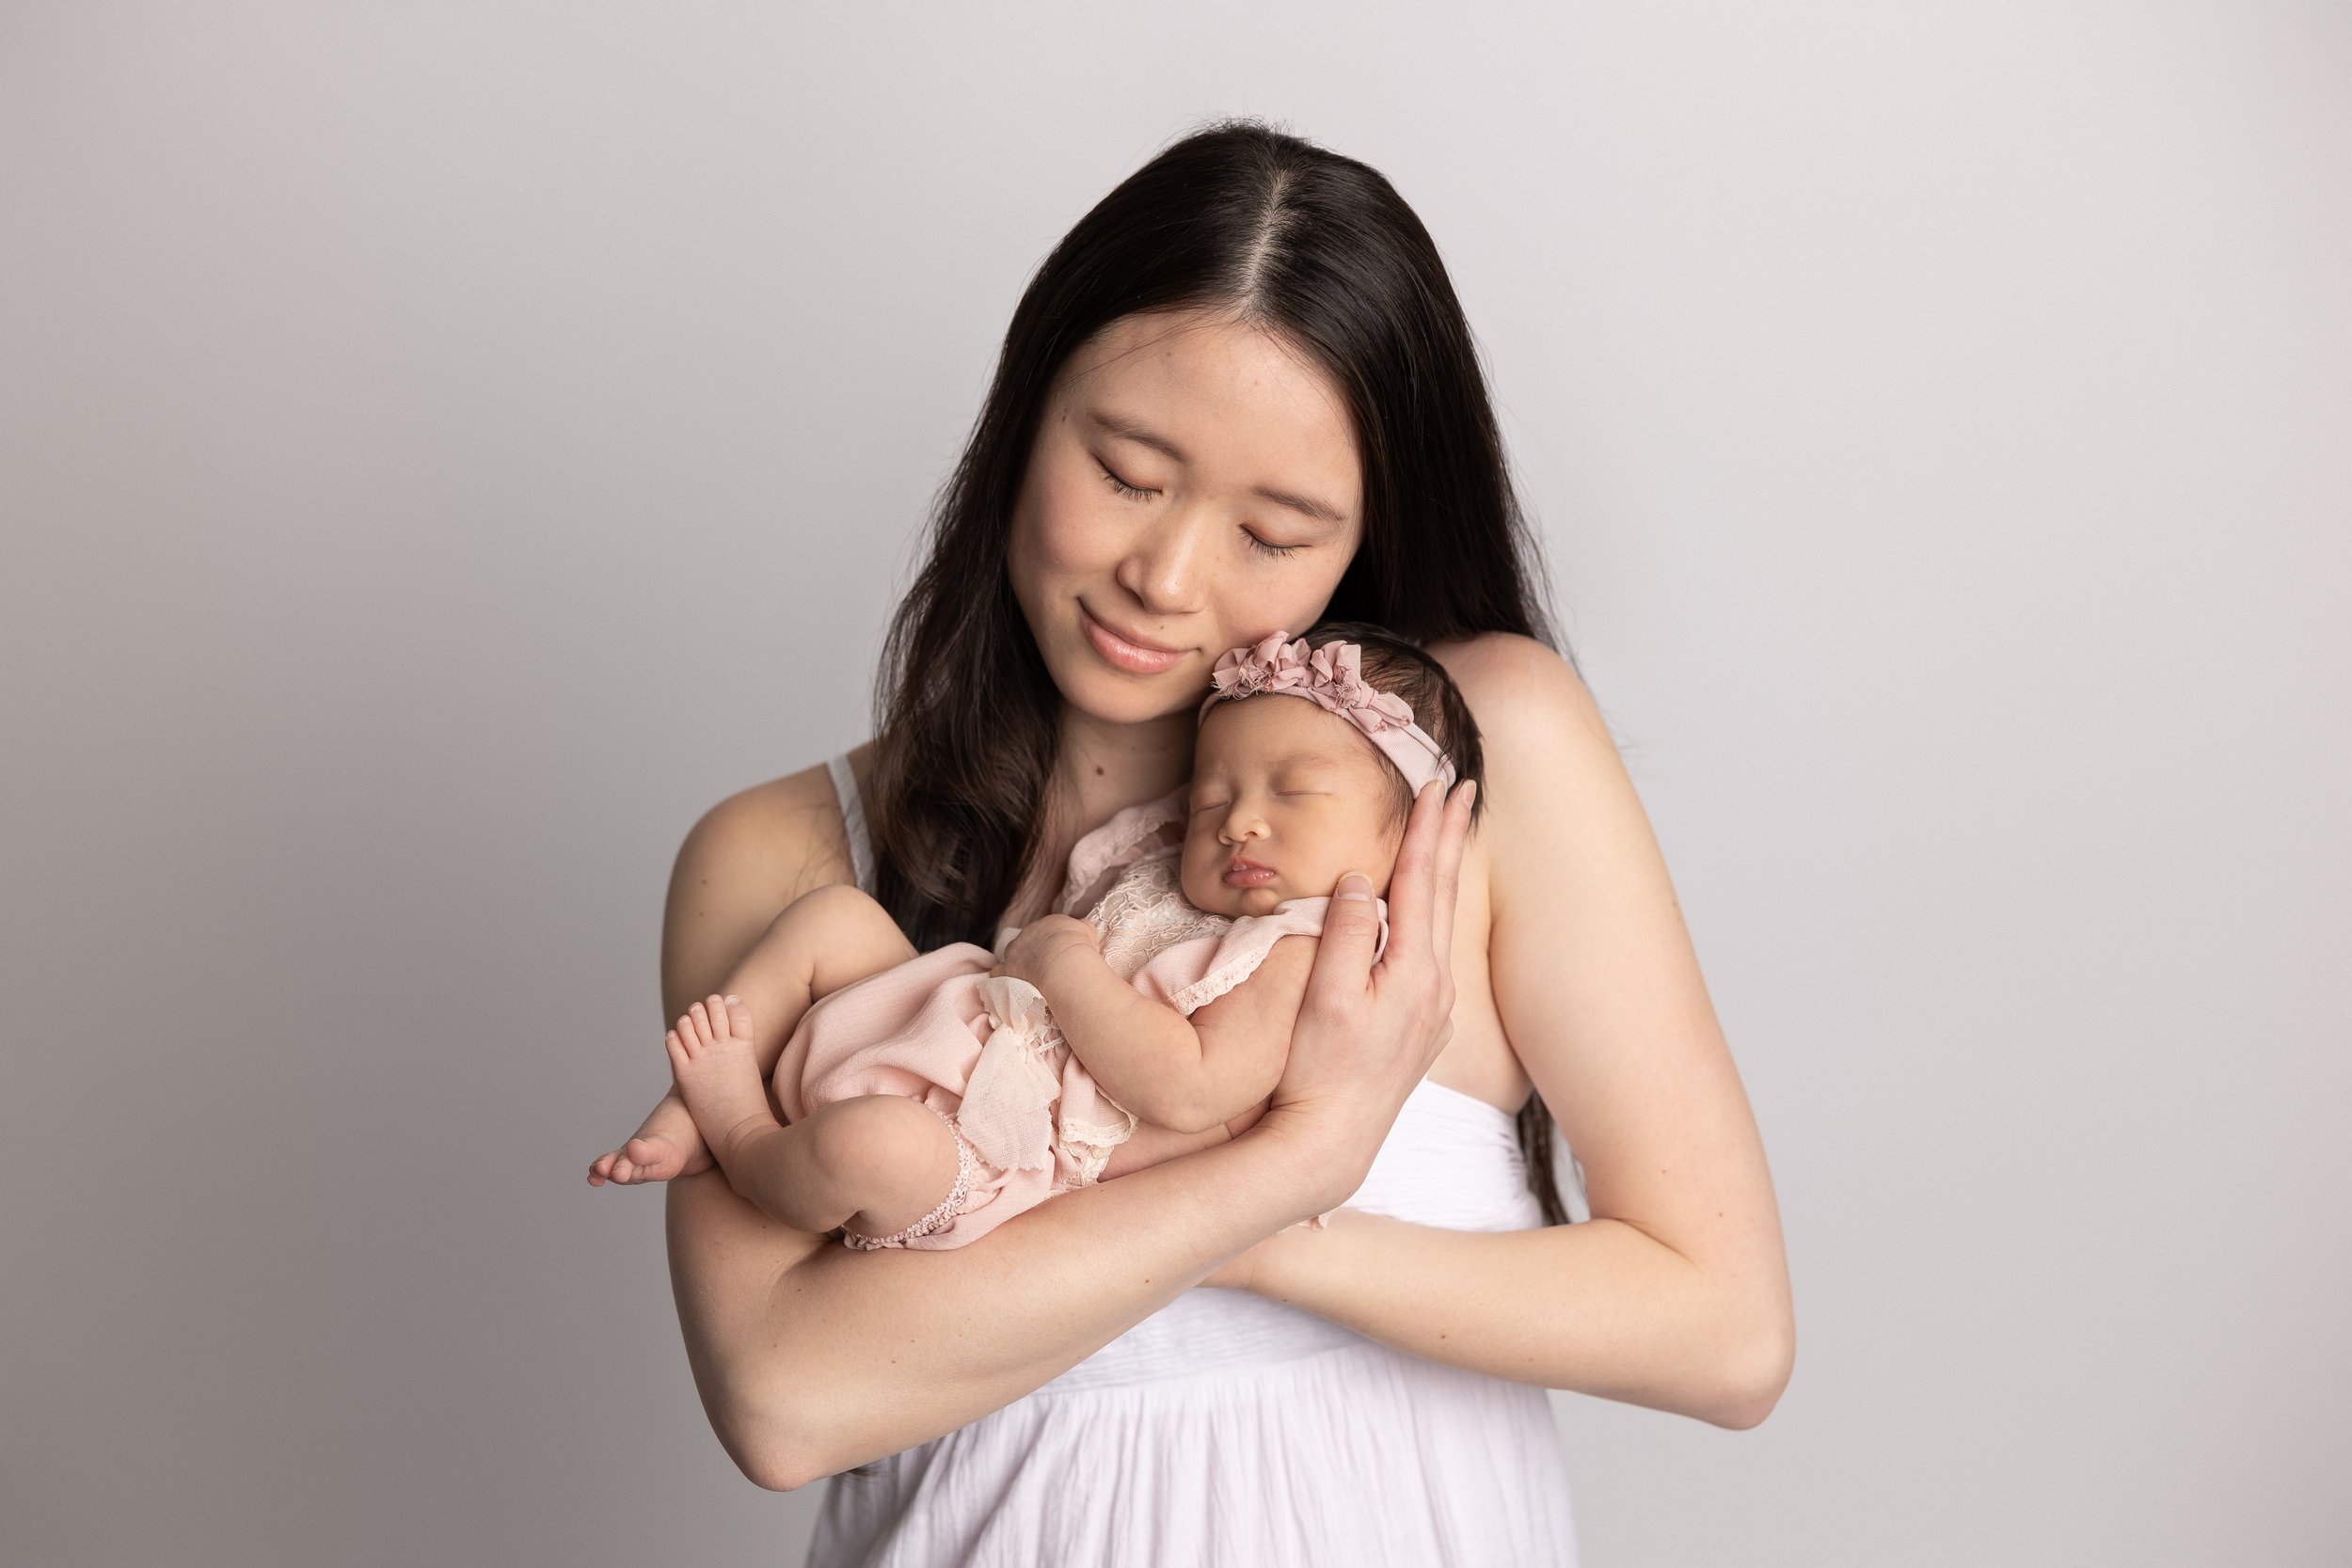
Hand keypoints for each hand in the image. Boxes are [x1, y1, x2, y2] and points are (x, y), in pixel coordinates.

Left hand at [999, 913, 1099, 987]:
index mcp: (1047, 924)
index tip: (1057, 957)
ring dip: (1019, 966)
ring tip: (1030, 981)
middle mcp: (1027, 934)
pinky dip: (1004, 979)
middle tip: (1045, 970)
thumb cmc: (1078, 948)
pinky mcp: (1005, 969)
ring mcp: (1014, 951)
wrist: (1065, 963)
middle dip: (1033, 954)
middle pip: (1027, 943)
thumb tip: (1082, 927)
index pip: (1046, 932)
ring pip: (1012, 956)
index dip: (1050, 945)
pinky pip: (999, 973)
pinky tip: (1013, 987)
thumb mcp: (1086, 930)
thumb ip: (1081, 927)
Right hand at [1249, 778, 1475, 1213]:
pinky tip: (1429, 908)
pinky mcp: (1423, 1026)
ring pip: (1442, 921)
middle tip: (1464, 788)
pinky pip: (1433, 950)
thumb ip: (1343, 931)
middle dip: (1450, 837)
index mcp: (1411, 969)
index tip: (1437, 784)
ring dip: (1445, 871)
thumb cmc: (1317, 1070)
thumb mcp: (1323, 996)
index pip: (1420, 881)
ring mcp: (1433, 1008)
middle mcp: (1434, 985)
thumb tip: (1356, 878)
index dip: (1426, 830)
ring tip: (1451, 833)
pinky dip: (1433, 912)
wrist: (1332, 1141)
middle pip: (1443, 893)